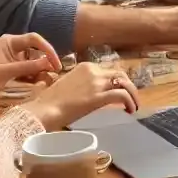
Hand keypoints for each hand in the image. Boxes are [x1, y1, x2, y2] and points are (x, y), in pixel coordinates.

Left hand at [0, 33, 60, 102]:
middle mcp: (15, 47)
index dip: (47, 49)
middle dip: (46, 61)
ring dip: (42, 70)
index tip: (55, 63)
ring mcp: (16, 58)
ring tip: (45, 81)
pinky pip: (32, 69)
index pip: (34, 39)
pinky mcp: (17, 68)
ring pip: (36, 61)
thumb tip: (48, 63)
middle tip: (55, 72)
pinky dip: (36, 75)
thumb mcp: (7, 72)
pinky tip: (38, 82)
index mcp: (10, 41)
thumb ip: (28, 67)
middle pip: (38, 50)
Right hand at [23, 62, 138, 130]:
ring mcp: (97, 83)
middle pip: (120, 75)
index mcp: (85, 67)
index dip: (117, 81)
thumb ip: (80, 84)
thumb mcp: (67, 84)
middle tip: (131, 99)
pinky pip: (122, 95)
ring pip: (125, 84)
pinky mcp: (99, 96)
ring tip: (134, 106)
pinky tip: (130, 110)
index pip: (108, 71)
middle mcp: (93, 71)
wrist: (44, 110)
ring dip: (133, 95)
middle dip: (128, 86)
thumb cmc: (50, 101)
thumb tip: (88, 92)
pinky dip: (130, 102)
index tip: (120, 91)